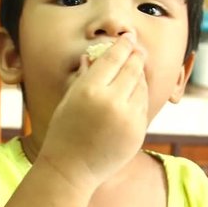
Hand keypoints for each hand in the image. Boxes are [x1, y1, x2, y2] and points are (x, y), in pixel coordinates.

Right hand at [38, 33, 148, 189]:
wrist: (71, 169)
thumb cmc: (64, 132)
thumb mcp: (68, 100)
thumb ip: (84, 77)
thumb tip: (93, 55)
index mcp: (89, 90)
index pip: (113, 58)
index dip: (123, 45)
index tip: (128, 37)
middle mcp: (111, 102)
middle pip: (133, 68)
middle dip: (136, 56)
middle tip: (138, 48)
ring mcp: (128, 118)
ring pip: (142, 86)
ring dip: (140, 76)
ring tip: (135, 70)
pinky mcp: (138, 131)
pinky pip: (143, 106)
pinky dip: (139, 97)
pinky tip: (133, 93)